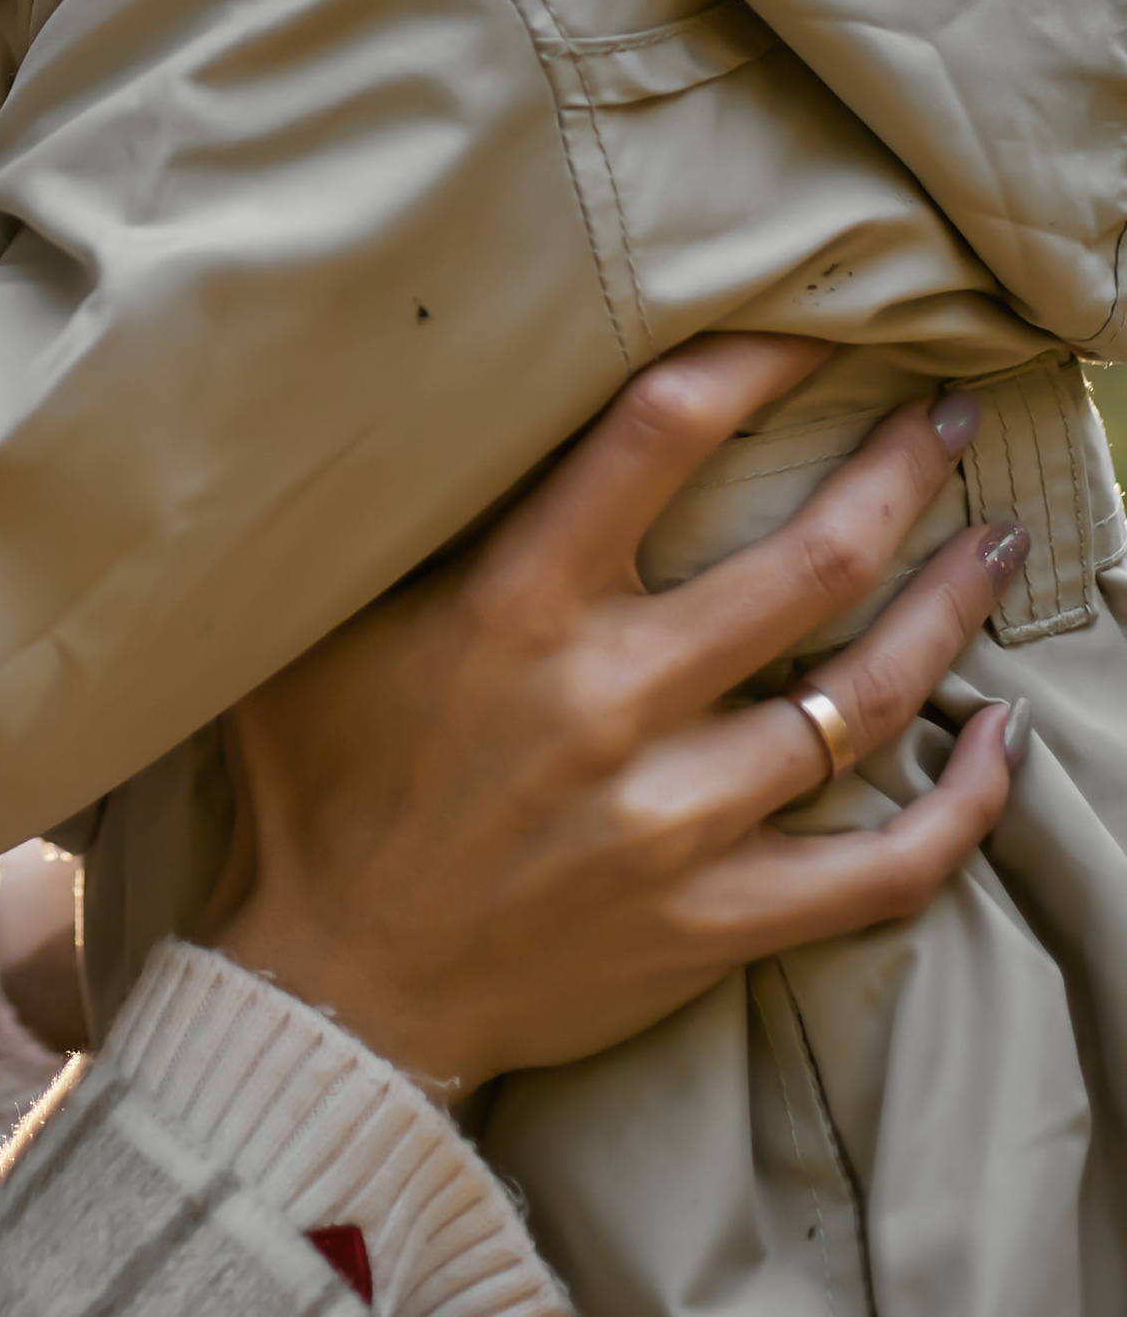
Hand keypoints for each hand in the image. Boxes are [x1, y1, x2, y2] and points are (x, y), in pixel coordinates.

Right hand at [206, 333, 1020, 1099]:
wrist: (334, 993)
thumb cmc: (319, 786)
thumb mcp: (317, 624)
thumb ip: (388, 518)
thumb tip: (417, 390)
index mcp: (514, 608)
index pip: (659, 435)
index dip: (755, 359)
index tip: (816, 323)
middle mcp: (611, 703)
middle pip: (811, 562)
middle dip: (897, 472)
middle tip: (947, 417)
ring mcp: (675, 822)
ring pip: (865, 699)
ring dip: (948, 608)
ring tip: (991, 542)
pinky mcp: (713, 922)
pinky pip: (882, 869)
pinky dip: (962, 807)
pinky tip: (1000, 742)